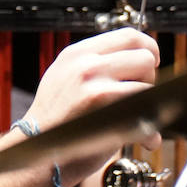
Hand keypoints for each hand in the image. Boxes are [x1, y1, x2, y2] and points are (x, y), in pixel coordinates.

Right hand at [22, 28, 161, 182]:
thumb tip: (130, 57)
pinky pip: (146, 111)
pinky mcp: (108, 113)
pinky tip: (143, 138)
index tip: (151, 62)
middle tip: (141, 95)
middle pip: (144, 56)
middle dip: (149, 77)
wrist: (34, 151)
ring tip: (139, 117)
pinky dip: (151, 130)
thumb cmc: (53, 121)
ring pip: (149, 83)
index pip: (128, 35)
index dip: (147, 48)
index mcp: (77, 54)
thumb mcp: (63, 76)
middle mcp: (86, 66)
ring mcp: (97, 88)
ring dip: (150, 102)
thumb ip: (93, 63)